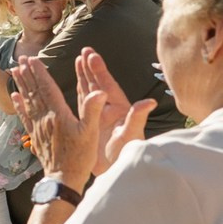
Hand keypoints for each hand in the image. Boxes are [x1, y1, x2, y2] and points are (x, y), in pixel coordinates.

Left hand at [14, 49, 151, 187]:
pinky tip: (14, 96)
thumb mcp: (91, 132)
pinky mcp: (35, 135)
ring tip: (14, 71)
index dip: (40, 72)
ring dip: (21, 84)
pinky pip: (24, 116)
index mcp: (58, 115)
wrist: (63, 177)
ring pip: (27, 101)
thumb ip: (92, 110)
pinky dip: (19, 104)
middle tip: (21, 59)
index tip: (33, 59)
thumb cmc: (80, 156)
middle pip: (34, 91)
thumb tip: (99, 91)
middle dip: (27, 74)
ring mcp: (37, 126)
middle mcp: (44, 118)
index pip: (47, 88)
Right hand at [76, 47, 154, 167]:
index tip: (91, 55)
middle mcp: (108, 109)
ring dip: (82, 76)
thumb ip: (138, 118)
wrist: (115, 171)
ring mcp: (98, 115)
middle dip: (90, 68)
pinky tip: (72, 85)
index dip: (99, 70)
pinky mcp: (89, 123)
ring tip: (77, 60)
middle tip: (84, 51)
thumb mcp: (131, 136)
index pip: (107, 85)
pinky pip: (79, 104)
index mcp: (118, 109)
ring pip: (88, 91)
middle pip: (97, 84)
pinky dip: (74, 93)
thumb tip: (150, 102)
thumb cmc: (125, 154)